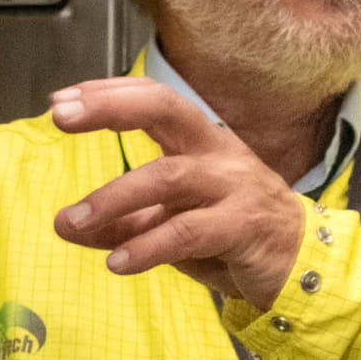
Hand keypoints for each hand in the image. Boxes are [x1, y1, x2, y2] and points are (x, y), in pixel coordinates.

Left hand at [50, 78, 304, 309]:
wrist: (300, 265)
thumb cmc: (231, 235)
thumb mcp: (168, 226)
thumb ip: (119, 223)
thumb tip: (64, 224)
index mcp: (200, 141)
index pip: (153, 99)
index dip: (108, 94)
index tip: (61, 100)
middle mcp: (216, 153)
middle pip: (165, 110)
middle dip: (110, 107)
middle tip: (60, 116)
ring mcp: (233, 187)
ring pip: (168, 178)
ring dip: (114, 197)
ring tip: (72, 220)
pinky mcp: (243, 228)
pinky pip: (189, 232)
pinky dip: (148, 246)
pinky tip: (116, 262)